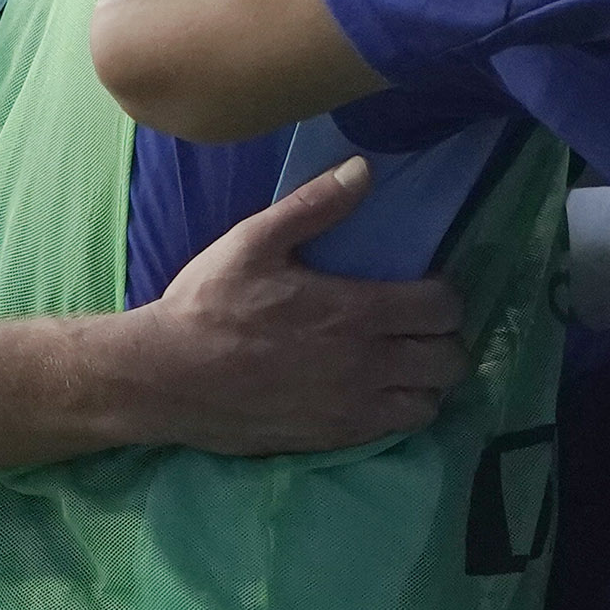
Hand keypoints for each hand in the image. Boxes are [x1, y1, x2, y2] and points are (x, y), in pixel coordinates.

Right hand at [120, 157, 471, 452]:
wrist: (160, 378)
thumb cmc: (207, 306)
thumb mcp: (253, 243)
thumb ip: (314, 205)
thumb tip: (363, 169)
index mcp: (355, 312)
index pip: (444, 308)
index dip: (445, 296)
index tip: (425, 289)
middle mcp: (364, 365)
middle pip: (449, 360)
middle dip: (445, 340)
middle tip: (420, 329)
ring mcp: (350, 408)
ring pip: (429, 403)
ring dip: (427, 382)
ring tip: (405, 364)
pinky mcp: (331, 440)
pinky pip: (393, 432)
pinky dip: (397, 412)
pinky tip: (376, 393)